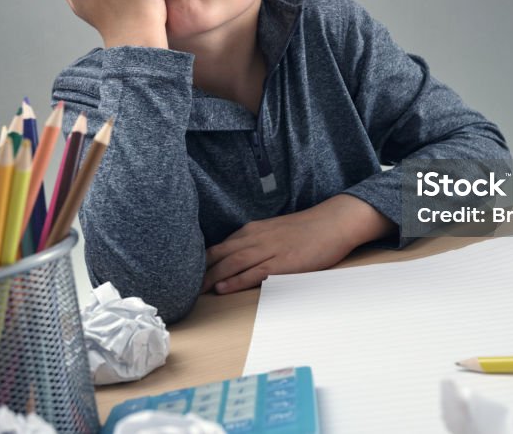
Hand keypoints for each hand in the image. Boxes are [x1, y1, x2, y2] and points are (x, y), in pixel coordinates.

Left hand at [202, 194, 393, 293]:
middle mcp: (255, 238)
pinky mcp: (282, 263)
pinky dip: (235, 280)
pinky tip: (222, 287)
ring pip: (232, 264)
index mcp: (252, 231)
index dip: (200, 261)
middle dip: (199, 271)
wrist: (333, 222)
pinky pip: (254, 272)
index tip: (184, 273)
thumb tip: (234, 259)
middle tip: (179, 286)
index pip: (218, 246)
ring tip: (195, 290)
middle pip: (219, 255)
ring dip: (211, 277)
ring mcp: (268, 250)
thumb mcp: (273, 231)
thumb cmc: (306, 230)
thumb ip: (254, 242)